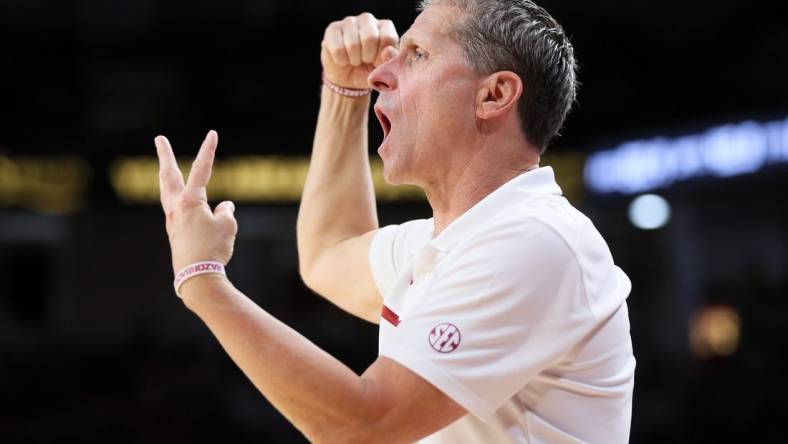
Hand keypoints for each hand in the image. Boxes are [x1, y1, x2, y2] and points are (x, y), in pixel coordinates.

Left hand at [155, 130, 237, 273]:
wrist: (196, 275)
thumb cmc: (213, 249)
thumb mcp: (227, 226)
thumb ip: (226, 212)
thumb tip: (224, 207)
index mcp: (191, 201)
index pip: (201, 170)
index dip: (208, 151)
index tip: (212, 134)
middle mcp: (177, 208)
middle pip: (168, 175)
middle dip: (165, 155)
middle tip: (159, 139)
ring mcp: (173, 221)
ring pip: (166, 192)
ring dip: (165, 177)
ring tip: (165, 167)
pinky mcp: (175, 234)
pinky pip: (175, 210)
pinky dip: (178, 201)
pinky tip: (184, 205)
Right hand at [321, 12, 398, 89]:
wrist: (347, 78)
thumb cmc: (369, 70)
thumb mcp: (383, 70)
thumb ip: (390, 60)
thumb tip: (388, 51)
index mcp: (385, 27)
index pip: (388, 38)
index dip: (381, 56)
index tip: (377, 62)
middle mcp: (368, 19)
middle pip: (370, 37)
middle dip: (367, 57)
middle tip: (365, 61)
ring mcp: (349, 22)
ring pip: (352, 44)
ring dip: (353, 60)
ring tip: (354, 60)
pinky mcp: (333, 28)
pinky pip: (337, 48)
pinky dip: (341, 60)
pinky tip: (343, 59)